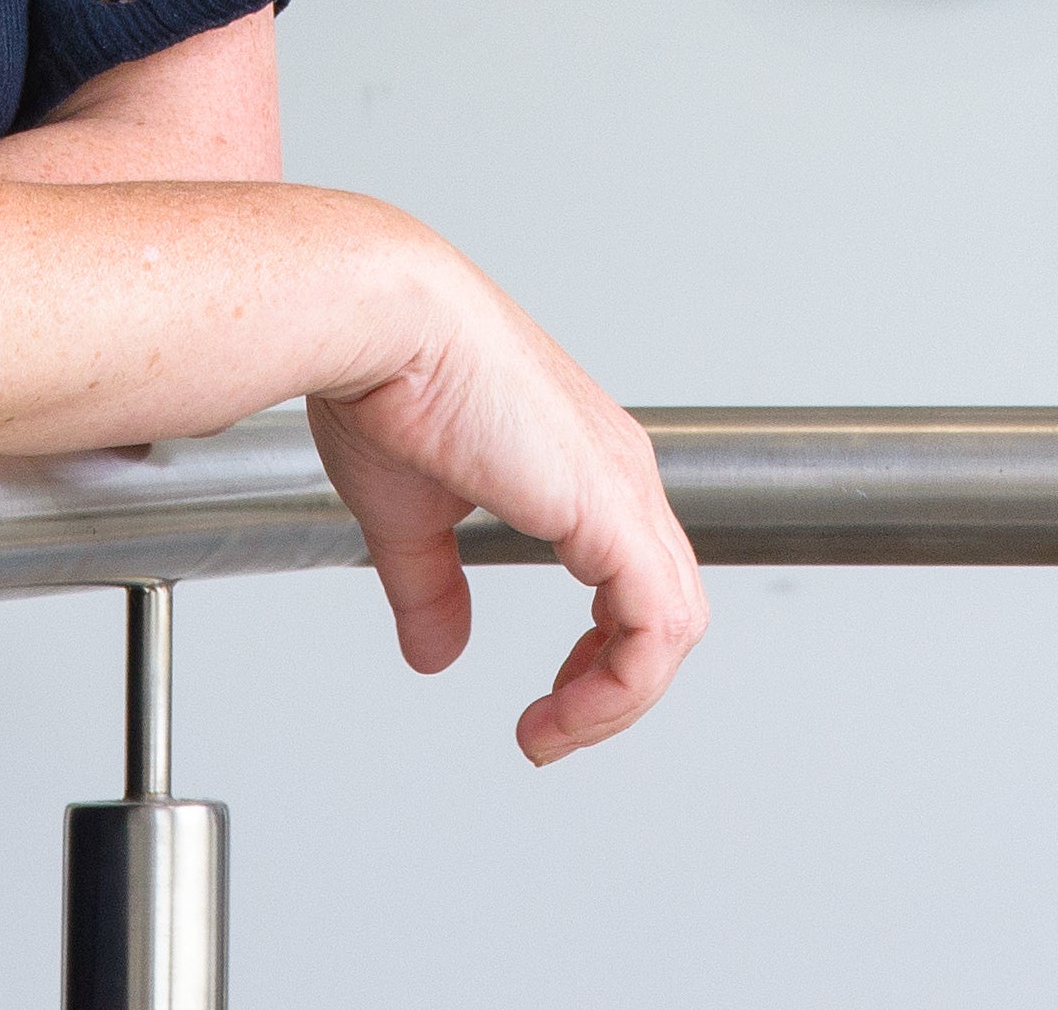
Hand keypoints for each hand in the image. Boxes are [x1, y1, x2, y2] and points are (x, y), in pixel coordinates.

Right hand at [303, 233, 706, 764]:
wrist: (380, 324)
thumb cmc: (389, 381)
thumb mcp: (410, 512)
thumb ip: (432, 586)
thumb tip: (438, 651)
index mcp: (582, 466)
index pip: (636, 580)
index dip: (604, 655)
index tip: (550, 700)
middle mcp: (618, 471)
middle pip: (668, 607)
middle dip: (615, 688)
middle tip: (554, 730)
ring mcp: (623, 486)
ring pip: (676, 624)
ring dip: (618, 700)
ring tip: (552, 733)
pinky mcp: (611, 507)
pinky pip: (658, 625)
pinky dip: (622, 686)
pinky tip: (563, 710)